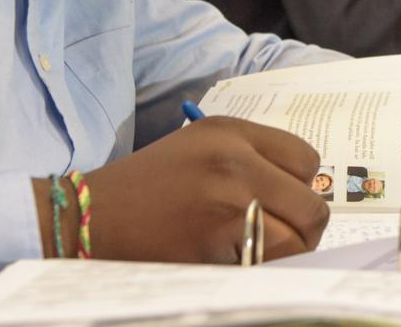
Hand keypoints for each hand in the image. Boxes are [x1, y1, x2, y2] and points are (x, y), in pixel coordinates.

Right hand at [34, 116, 327, 262]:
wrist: (89, 217)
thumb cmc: (146, 187)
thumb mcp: (198, 147)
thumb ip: (250, 159)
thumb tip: (302, 193)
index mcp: (231, 130)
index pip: (307, 159)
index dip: (301, 187)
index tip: (283, 202)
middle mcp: (235, 159)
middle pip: (311, 205)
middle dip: (302, 229)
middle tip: (280, 239)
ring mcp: (228, 201)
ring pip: (297, 240)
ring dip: (285, 255)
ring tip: (255, 253)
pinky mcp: (217, 243)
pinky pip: (266, 264)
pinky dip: (258, 270)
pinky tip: (230, 263)